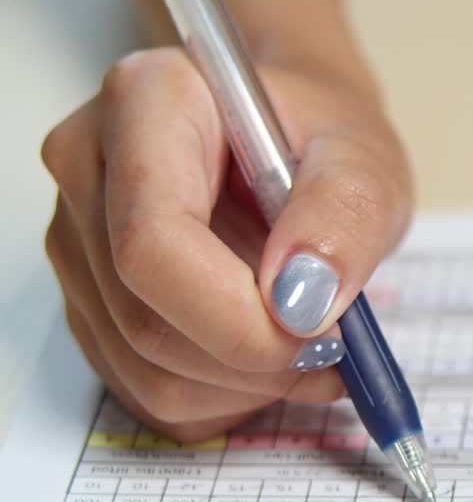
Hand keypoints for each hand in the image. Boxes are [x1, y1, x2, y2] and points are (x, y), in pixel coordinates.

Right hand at [42, 48, 412, 441]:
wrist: (294, 135)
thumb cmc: (322, 136)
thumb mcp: (364, 158)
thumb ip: (345, 214)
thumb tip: (302, 300)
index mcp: (147, 104)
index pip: (152, 242)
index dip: (236, 317)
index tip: (320, 334)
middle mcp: (89, 168)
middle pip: (143, 317)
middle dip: (254, 360)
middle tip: (336, 350)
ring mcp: (78, 240)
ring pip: (142, 367)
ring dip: (244, 387)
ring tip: (314, 348)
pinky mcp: (90, 298)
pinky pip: (144, 388)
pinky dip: (222, 398)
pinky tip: (271, 360)